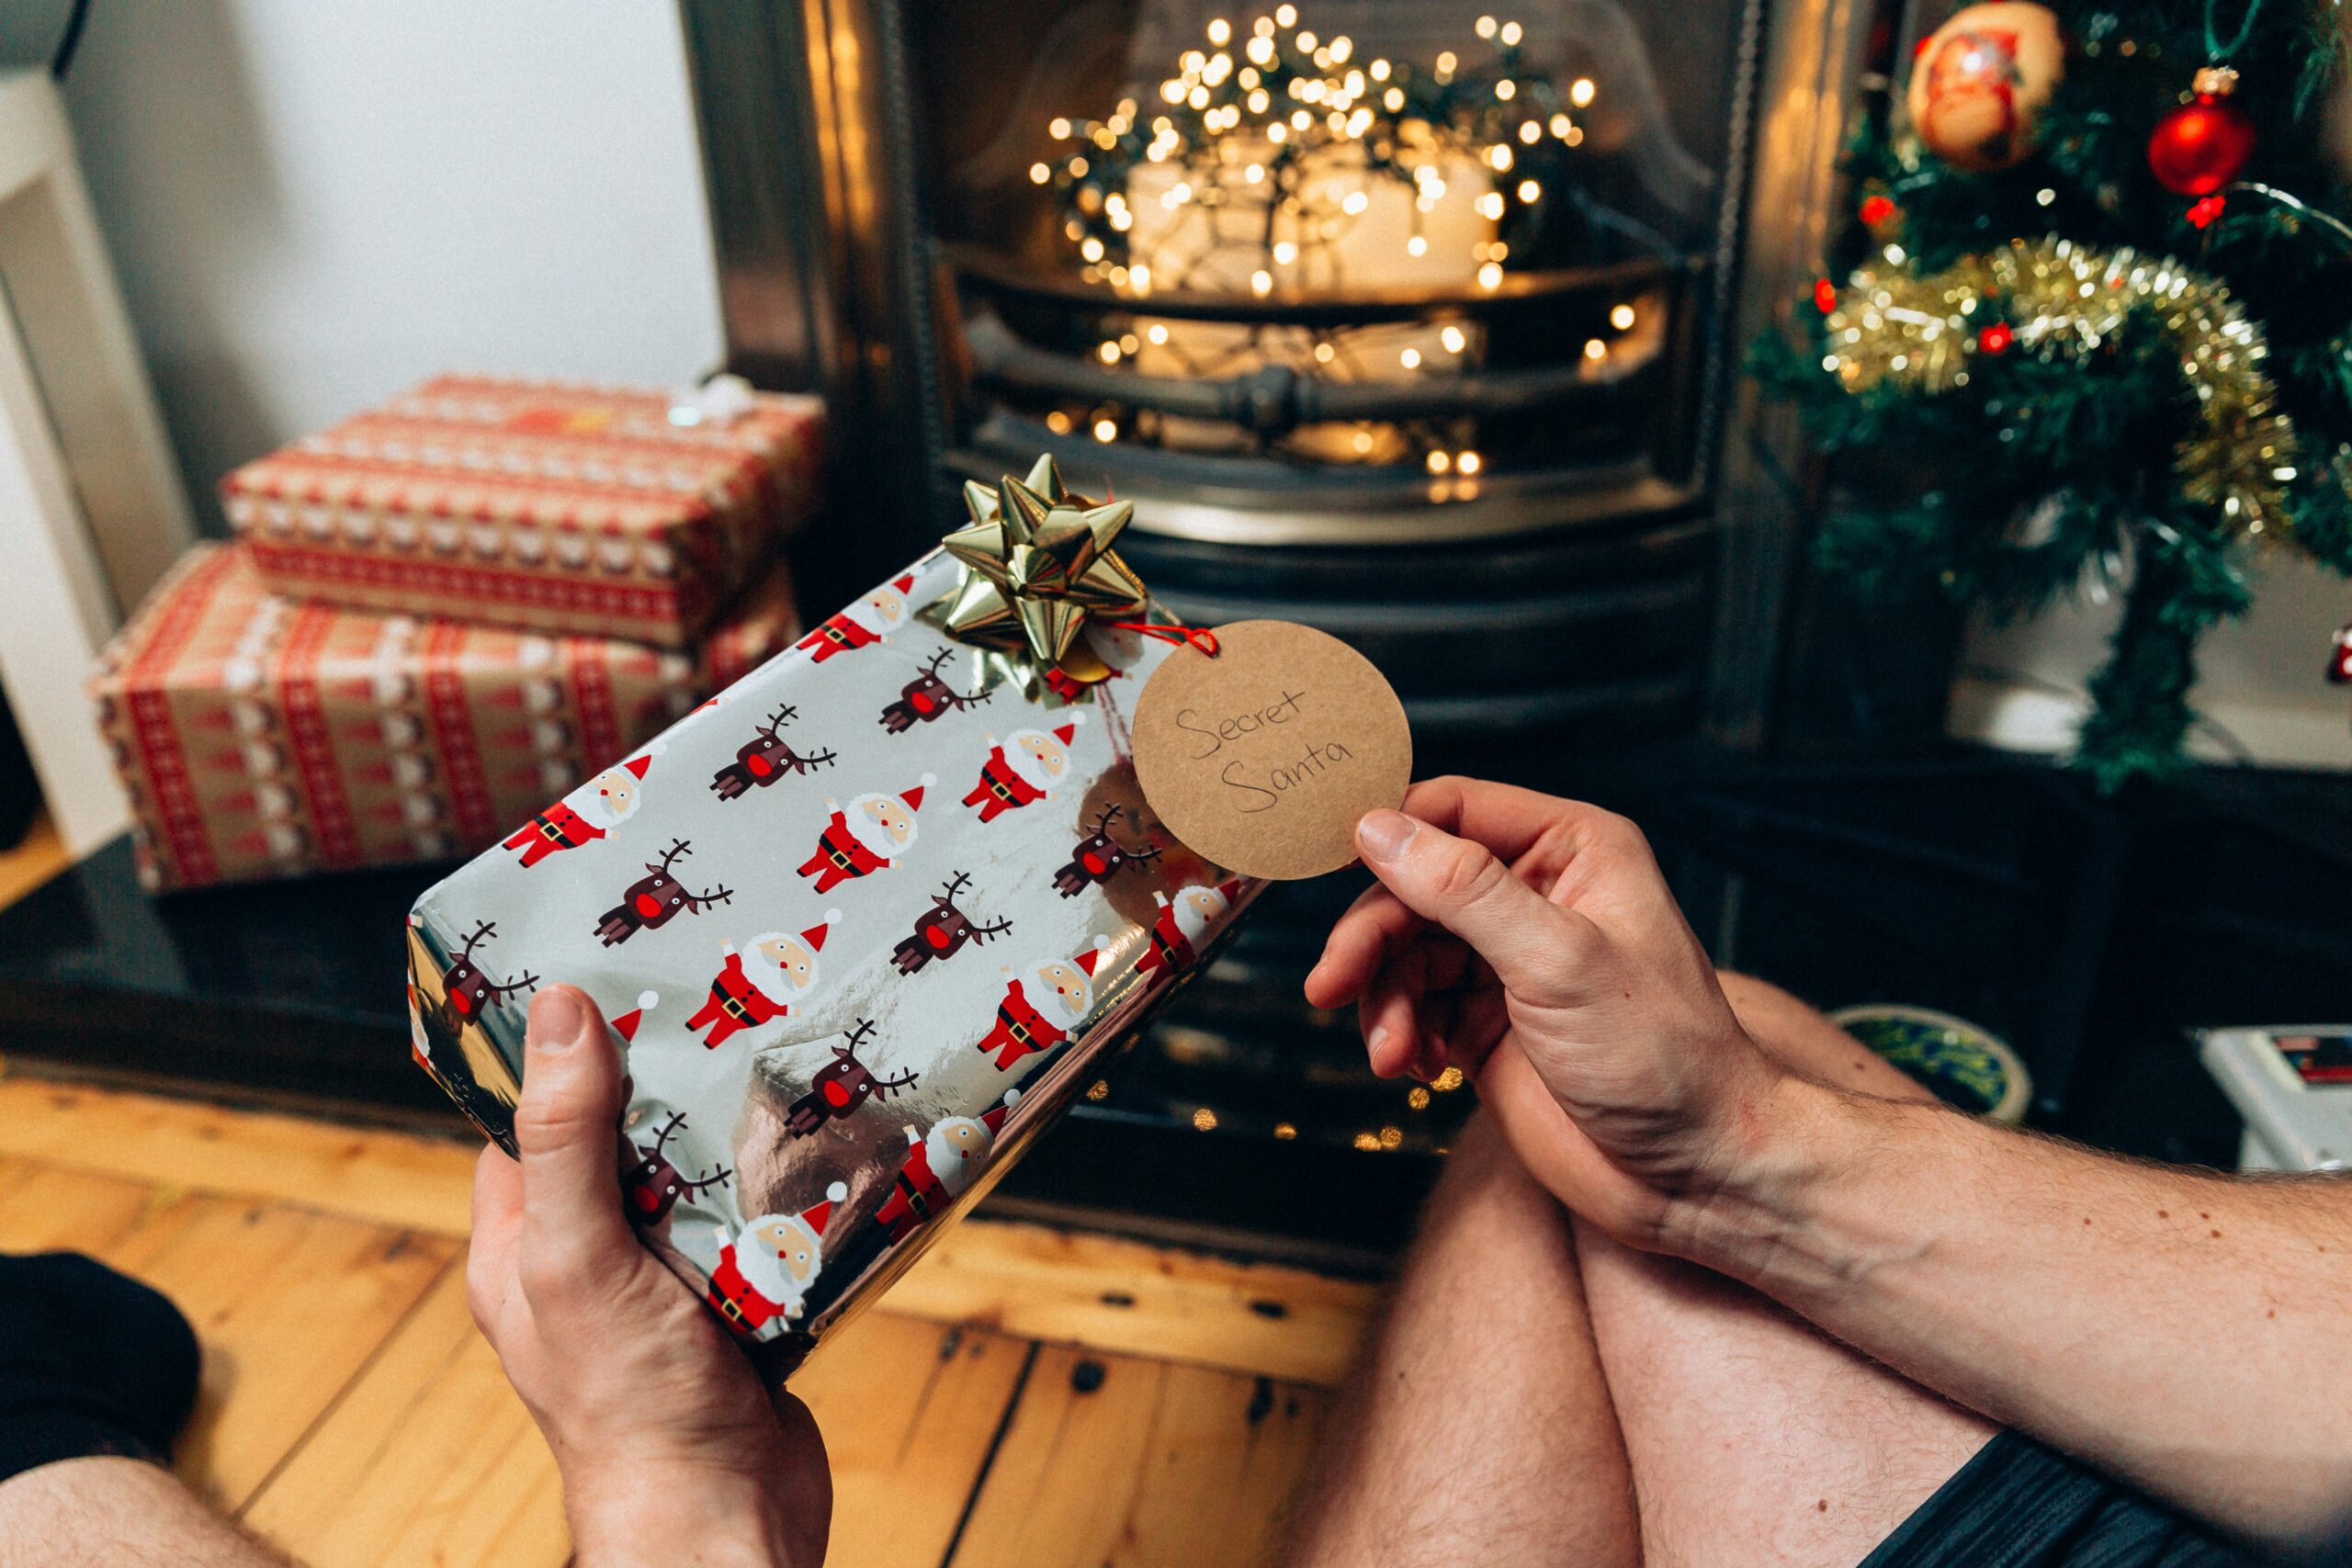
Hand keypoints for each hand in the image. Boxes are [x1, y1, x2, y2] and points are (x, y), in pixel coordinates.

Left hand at [469, 985, 830, 1566]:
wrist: (725, 1518)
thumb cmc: (628, 1407)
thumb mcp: (576, 1255)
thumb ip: (564, 1139)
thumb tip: (555, 1012)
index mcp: (522, 1248)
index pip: (526, 1122)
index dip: (556, 1054)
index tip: (605, 979)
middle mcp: (587, 1262)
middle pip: (620, 1140)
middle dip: (662, 1082)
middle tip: (713, 1003)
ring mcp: (663, 1286)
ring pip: (695, 1178)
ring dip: (731, 1132)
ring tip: (771, 1056)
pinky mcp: (736, 1306)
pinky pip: (755, 1224)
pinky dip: (781, 1187)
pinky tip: (814, 1146)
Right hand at [1306, 777, 1791, 1248]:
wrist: (1693, 1174)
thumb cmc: (1663, 1057)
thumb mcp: (1558, 959)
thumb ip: (1464, 890)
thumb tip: (1379, 828)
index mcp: (1572, 849)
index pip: (1454, 809)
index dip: (1390, 832)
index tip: (1332, 865)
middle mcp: (1537, 895)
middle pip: (1413, 885)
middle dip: (1370, 937)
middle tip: (1331, 984)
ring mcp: (1508, 961)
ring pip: (1403, 951)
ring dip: (1384, 999)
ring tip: (1391, 1052)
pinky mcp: (1486, 1024)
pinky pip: (1413, 1006)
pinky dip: (1400, 1034)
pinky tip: (1414, 1067)